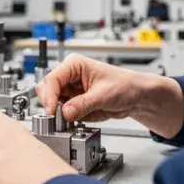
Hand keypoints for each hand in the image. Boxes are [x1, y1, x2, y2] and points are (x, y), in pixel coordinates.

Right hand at [37, 53, 183, 137]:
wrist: (136, 96)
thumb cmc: (125, 85)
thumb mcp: (104, 95)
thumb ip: (83, 104)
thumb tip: (66, 112)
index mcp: (74, 64)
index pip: (52, 79)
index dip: (49, 96)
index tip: (52, 111)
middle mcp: (69, 75)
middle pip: (47, 90)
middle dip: (51, 104)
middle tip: (57, 117)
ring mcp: (70, 89)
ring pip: (52, 102)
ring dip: (57, 112)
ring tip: (68, 119)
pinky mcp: (73, 101)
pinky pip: (62, 111)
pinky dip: (65, 117)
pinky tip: (74, 119)